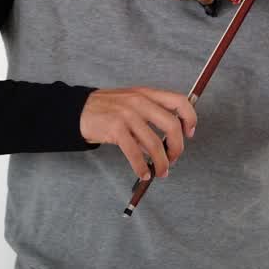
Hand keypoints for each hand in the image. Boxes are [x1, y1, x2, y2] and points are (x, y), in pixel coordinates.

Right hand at [80, 86, 196, 180]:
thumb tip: (166, 146)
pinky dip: (141, 167)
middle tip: (174, 158)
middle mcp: (140, 101)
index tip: (189, 133)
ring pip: (154, 143)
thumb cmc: (107, 110)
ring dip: (162, 162)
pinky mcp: (115, 129)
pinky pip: (135, 153)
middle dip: (177, 146)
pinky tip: (143, 174)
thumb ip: (149, 120)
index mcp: (147, 94)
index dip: (190, 118)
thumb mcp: (131, 106)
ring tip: (161, 172)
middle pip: (172, 125)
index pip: (179, 101)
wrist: (78, 111)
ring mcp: (127, 114)